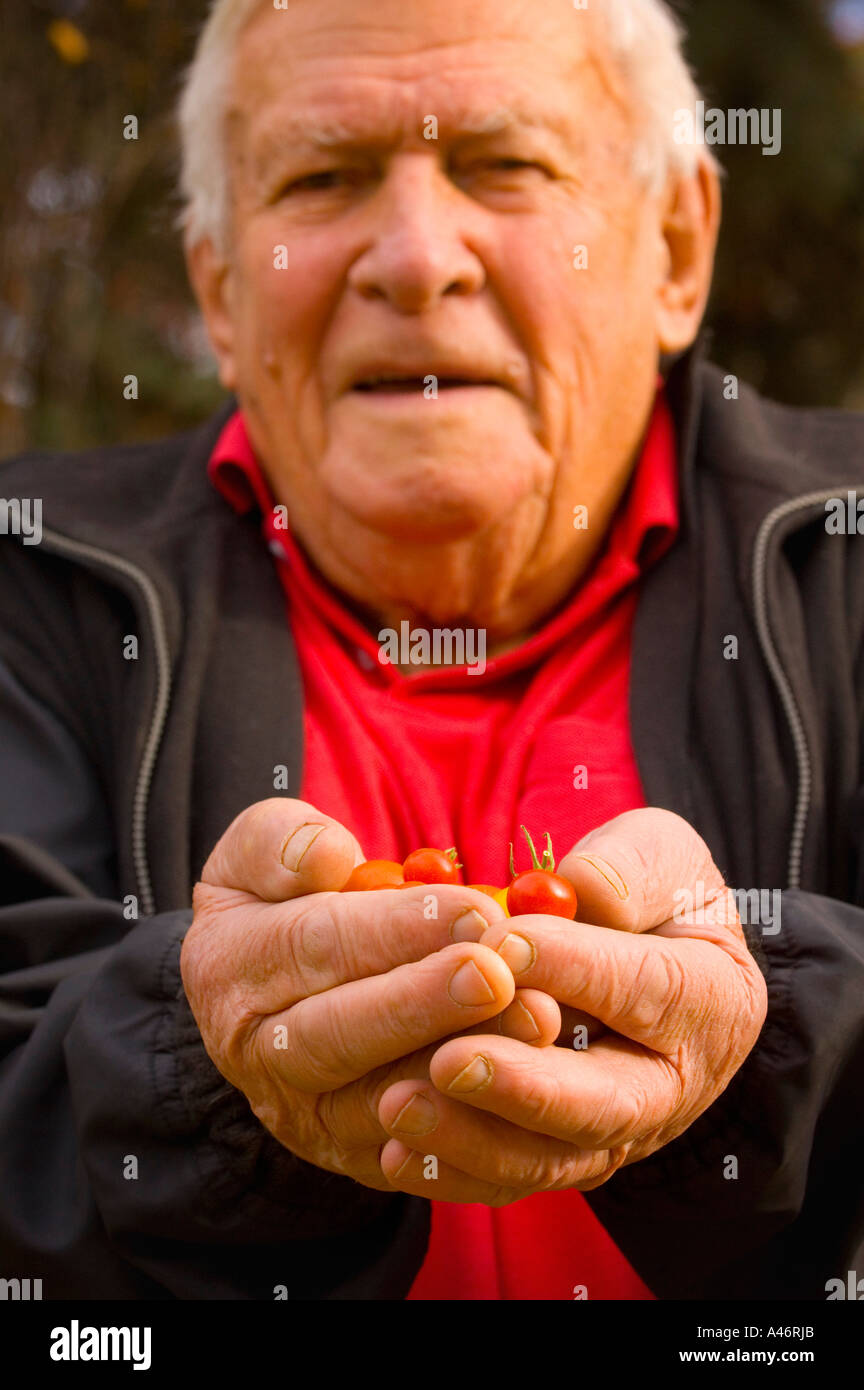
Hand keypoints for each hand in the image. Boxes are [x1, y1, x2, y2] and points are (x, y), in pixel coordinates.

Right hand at [181, 799, 560, 1190]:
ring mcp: (304, 1115)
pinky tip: (526, 1095)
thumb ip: (283, 840)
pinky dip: (471, 1134)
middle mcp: (257, 1053)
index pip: (314, 945)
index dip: (396, 928)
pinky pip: (413, 1159)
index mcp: (230, 964)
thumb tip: (329, 857)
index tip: (474, 909)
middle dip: (426, 1004)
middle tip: (498, 974)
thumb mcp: (265, 846)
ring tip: (534, 1021)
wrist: (274, 986)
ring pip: (380, 1103)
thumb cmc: (287, 894)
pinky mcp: (354, 1157)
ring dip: (461, 1068)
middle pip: (340, 1033)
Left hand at [377, 808, 768, 1202]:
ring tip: (399, 1104)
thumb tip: (585, 889)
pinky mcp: (566, 1156)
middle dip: (522, 1086)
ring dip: (472, 1138)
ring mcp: (619, 1131)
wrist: (654, 958)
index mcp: (710, 997)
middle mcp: (672, 1084)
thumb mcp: (660, 855)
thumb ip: (631, 867)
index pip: (645, 988)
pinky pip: (512, 1179)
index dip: (572, 967)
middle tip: (449, 1061)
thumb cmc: (651, 895)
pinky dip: (453, 1172)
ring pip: (551, 1157)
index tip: (499, 943)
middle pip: (603, 1103)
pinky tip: (395, 1153)